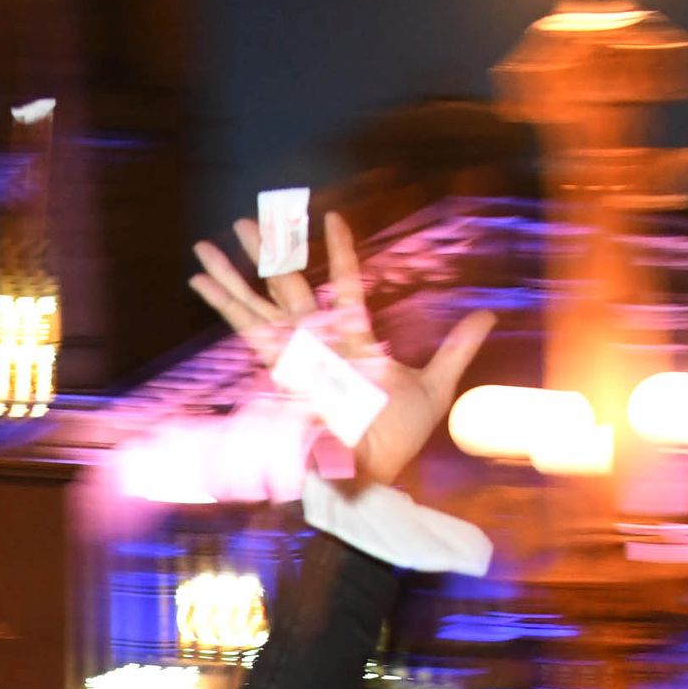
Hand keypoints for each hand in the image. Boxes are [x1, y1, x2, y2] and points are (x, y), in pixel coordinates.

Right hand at [190, 209, 490, 488]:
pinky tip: (199, 284)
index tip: (333, 218)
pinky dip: (225, 304)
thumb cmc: (397, 438)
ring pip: (261, 301)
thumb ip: (456, 347)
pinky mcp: (280, 365)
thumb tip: (487, 314)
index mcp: (352, 342)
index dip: (341, 252)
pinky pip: (248, 328)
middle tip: (250, 219)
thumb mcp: (435, 385)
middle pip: (288, 285)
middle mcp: (319, 344)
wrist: (373, 471)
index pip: (345, 285)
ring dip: (235, 271)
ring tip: (207, 244)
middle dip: (269, 253)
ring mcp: (297, 353)